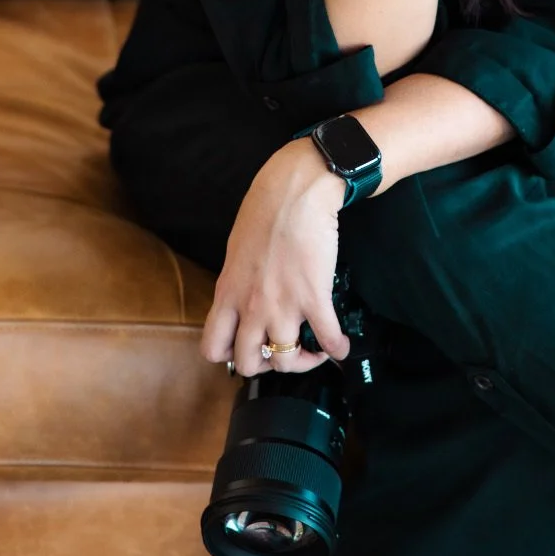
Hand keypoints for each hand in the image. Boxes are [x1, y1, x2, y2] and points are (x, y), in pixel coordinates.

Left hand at [199, 139, 351, 375]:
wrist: (295, 191)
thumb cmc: (265, 210)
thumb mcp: (237, 251)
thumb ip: (239, 281)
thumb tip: (246, 297)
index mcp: (228, 293)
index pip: (213, 348)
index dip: (230, 356)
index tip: (248, 347)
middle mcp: (251, 306)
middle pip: (248, 364)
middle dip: (266, 364)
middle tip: (282, 350)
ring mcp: (282, 305)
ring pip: (284, 360)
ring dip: (302, 360)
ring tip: (313, 349)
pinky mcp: (314, 297)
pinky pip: (326, 339)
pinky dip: (336, 349)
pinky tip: (341, 347)